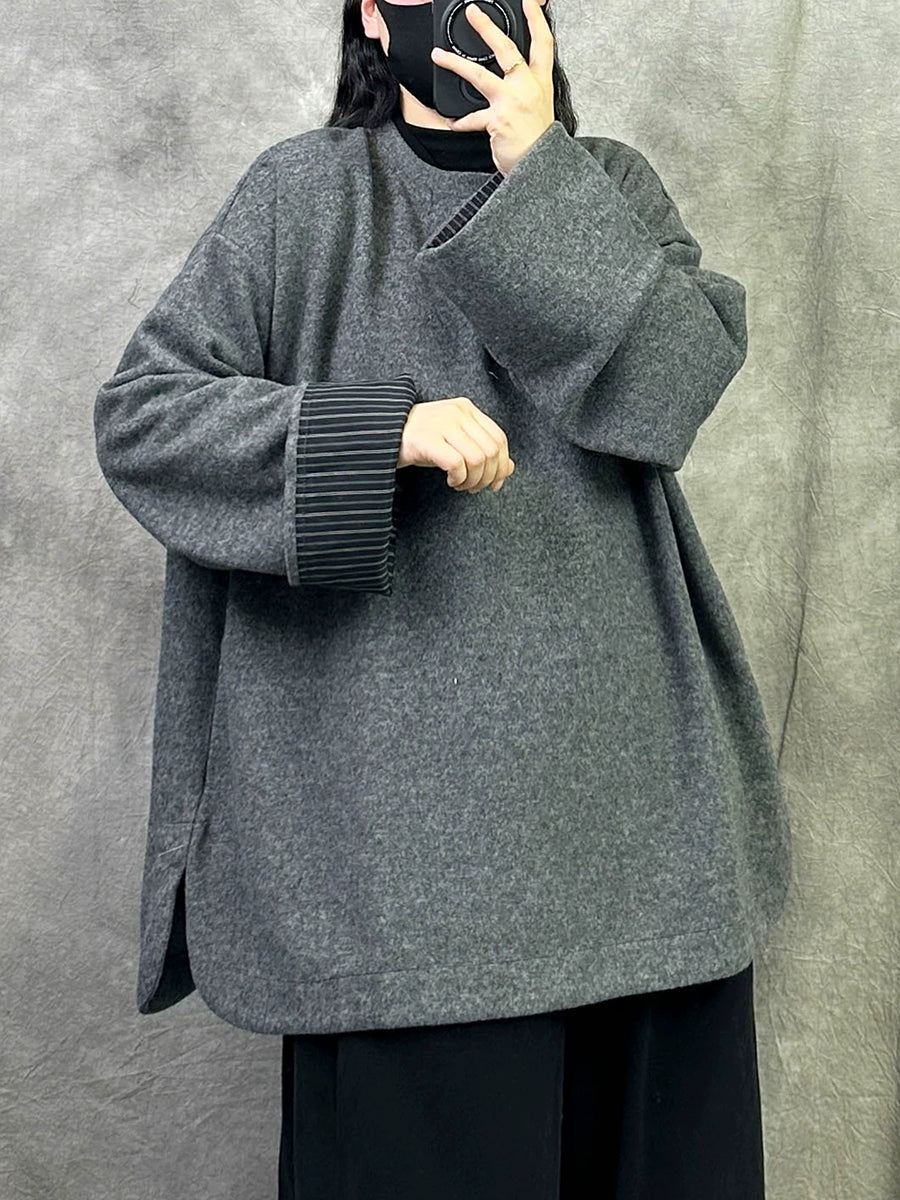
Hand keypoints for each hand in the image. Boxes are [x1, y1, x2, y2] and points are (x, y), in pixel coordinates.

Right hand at [397, 397, 515, 492]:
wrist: (382, 434)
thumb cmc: (421, 440)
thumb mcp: (456, 442)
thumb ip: (482, 450)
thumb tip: (509, 468)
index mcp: (467, 409)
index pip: (499, 438)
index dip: (501, 465)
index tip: (495, 483)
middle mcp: (457, 412)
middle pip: (490, 451)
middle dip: (487, 477)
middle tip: (474, 488)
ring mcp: (442, 424)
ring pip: (477, 459)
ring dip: (473, 480)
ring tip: (461, 485)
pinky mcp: (427, 439)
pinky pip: (456, 464)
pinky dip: (458, 478)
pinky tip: (450, 481)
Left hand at [430, 0, 555, 176]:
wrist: (541, 167)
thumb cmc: (539, 140)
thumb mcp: (540, 107)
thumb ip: (527, 89)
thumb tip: (512, 79)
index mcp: (541, 82)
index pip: (543, 43)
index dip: (536, 19)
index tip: (529, 2)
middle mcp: (528, 87)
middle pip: (507, 48)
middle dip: (487, 27)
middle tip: (473, 13)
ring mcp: (511, 101)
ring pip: (479, 75)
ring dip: (456, 63)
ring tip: (439, 55)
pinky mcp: (497, 119)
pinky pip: (472, 118)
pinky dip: (461, 121)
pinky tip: (451, 121)